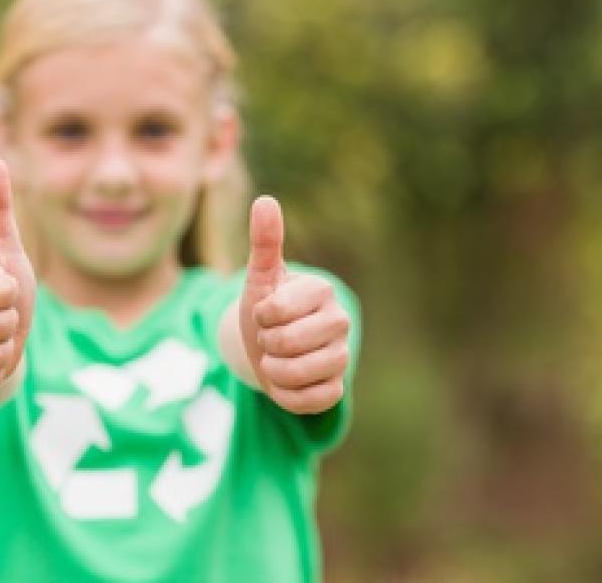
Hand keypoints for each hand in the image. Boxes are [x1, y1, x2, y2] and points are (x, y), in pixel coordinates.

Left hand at [239, 196, 350, 414]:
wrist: (265, 347)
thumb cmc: (264, 308)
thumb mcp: (259, 277)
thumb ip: (264, 242)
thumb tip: (266, 200)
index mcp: (321, 291)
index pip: (278, 311)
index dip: (261, 316)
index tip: (263, 312)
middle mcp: (338, 321)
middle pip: (290, 344)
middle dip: (267, 344)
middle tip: (269, 338)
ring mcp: (341, 356)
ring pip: (300, 374)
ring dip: (274, 371)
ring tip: (275, 360)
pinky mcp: (337, 387)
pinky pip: (311, 400)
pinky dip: (288, 396)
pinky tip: (286, 383)